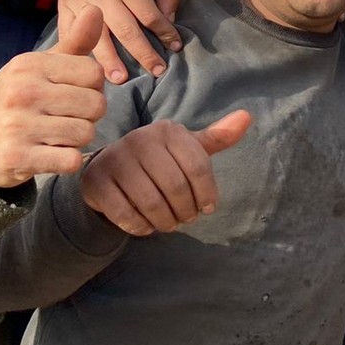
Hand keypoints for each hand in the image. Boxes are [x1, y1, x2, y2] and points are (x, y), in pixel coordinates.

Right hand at [0, 7, 108, 188]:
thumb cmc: (21, 99)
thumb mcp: (43, 67)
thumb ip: (75, 42)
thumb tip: (97, 7)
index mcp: (30, 65)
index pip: (95, 73)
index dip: (92, 88)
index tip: (72, 93)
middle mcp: (21, 91)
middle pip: (96, 105)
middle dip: (88, 115)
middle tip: (65, 117)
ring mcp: (17, 125)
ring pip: (86, 133)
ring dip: (78, 139)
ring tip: (56, 134)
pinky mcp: (17, 156)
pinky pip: (71, 160)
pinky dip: (69, 160)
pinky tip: (51, 153)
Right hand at [59, 0, 181, 83]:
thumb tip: (167, 21)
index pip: (149, 16)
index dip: (164, 33)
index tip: (174, 47)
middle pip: (125, 30)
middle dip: (143, 54)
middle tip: (157, 72)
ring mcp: (79, 0)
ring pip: (96, 36)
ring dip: (109, 61)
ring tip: (120, 80)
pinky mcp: (63, 6)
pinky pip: (70, 33)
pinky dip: (79, 51)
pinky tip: (88, 68)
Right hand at [81, 110, 252, 235]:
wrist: (108, 168)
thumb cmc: (158, 160)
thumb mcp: (187, 148)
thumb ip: (217, 137)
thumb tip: (247, 117)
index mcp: (167, 130)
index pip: (198, 166)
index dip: (207, 193)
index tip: (208, 207)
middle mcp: (139, 140)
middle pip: (176, 187)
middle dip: (186, 211)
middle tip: (186, 218)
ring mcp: (115, 160)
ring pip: (152, 203)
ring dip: (166, 222)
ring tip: (170, 224)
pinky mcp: (97, 182)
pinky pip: (126, 215)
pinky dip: (142, 227)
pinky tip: (147, 226)